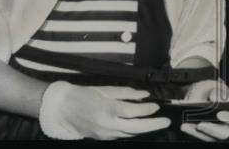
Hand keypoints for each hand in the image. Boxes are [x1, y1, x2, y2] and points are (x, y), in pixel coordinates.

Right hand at [42, 83, 170, 139]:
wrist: (63, 109)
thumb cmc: (83, 96)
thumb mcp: (105, 89)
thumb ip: (126, 92)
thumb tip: (143, 94)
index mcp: (108, 109)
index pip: (134, 111)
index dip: (148, 109)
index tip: (157, 106)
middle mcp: (107, 123)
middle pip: (136, 128)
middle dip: (153, 125)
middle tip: (166, 121)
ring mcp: (105, 133)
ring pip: (130, 134)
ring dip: (144, 129)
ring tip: (156, 123)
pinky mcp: (102, 138)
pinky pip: (121, 136)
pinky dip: (132, 132)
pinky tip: (139, 126)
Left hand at [179, 79, 228, 142]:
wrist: (213, 100)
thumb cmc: (221, 97)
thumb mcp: (223, 91)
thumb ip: (220, 92)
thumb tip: (213, 96)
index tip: (219, 114)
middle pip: (223, 133)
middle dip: (211, 129)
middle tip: (200, 125)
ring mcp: (219, 133)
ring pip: (210, 137)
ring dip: (197, 132)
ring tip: (187, 125)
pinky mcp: (209, 136)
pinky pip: (201, 137)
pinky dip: (193, 132)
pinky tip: (185, 126)